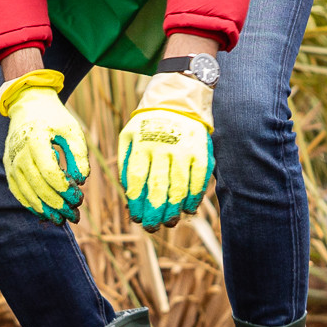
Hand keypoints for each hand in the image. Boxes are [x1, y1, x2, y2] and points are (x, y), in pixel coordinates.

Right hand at [0, 69, 89, 223]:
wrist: (29, 104)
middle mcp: (19, 152)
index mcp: (36, 139)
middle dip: (57, 203)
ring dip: (44, 208)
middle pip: (37, 185)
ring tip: (60, 220)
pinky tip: (44, 213)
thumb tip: (81, 180)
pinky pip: (17, 190)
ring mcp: (11, 160)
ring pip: (26, 192)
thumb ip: (78, 154)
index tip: (79, 198)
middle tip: (74, 215)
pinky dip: (30, 204)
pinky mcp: (8, 166)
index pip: (49, 171)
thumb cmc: (54, 118)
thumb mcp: (72, 130)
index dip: (64, 189)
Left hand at [118, 71, 214, 230]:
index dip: (136, 201)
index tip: (137, 217)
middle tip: (152, 228)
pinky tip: (189, 208)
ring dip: (174, 208)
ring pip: (179, 186)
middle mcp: (162, 146)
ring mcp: (184, 148)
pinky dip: (195, 196)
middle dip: (155, 211)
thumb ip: (125, 161)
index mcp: (141, 143)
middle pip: (157, 186)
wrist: (177, 98)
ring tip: (170, 222)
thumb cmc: (147, 123)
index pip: (136, 179)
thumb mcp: (128, 135)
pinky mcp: (201, 150)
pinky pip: (199, 179)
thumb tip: (127, 192)